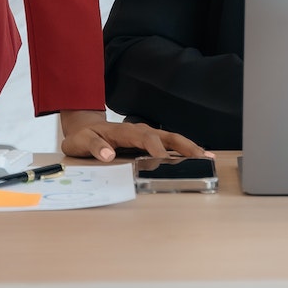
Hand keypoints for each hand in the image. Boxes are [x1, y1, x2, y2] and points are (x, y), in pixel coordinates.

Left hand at [57, 111, 207, 162]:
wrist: (85, 127)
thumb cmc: (83, 137)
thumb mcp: (81, 142)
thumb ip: (94, 147)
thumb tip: (108, 155)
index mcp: (125, 131)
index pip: (144, 139)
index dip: (154, 149)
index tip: (163, 160)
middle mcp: (140, 130)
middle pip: (166, 136)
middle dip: (184, 145)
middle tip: (200, 156)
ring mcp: (146, 135)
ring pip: (171, 139)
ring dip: (188, 147)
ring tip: (206, 157)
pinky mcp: (148, 142)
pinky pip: (168, 145)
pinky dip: (183, 150)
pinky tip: (196, 158)